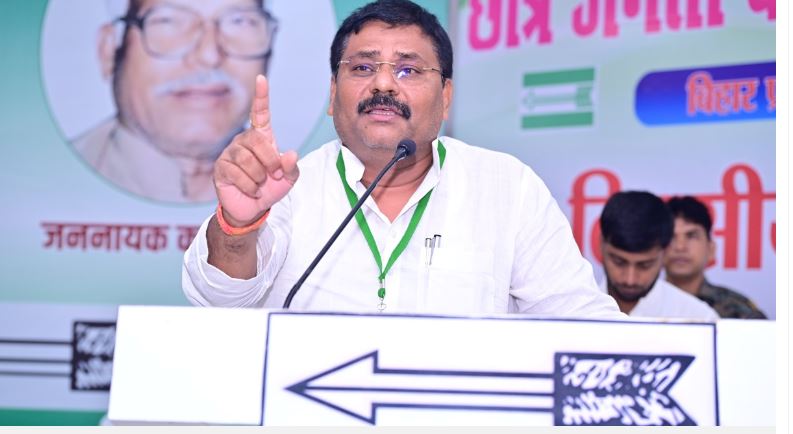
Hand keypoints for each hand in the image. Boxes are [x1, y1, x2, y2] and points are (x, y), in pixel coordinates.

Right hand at [214, 75, 299, 225]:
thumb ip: (292, 167)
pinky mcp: (221, 168)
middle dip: (270, 161)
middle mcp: (243, 141)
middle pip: (257, 141)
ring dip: (259, 177)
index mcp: (261, 137)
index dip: (261, 96)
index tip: (261, 79)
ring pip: (247, 159)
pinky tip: (252, 190)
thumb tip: (291, 154)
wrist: (252, 208)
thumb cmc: (270, 188)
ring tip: (260, 184)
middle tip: (274, 175)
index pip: (260, 113)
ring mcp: (230, 153)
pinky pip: (237, 173)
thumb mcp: (288, 179)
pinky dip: (250, 186)